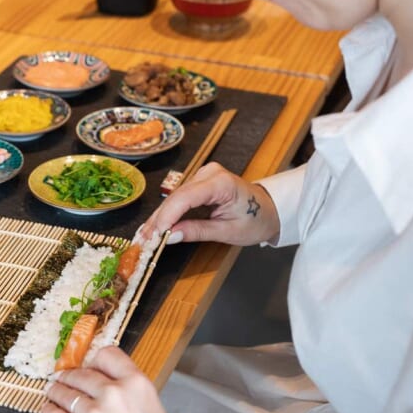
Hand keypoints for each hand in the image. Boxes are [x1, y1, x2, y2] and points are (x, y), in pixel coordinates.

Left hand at [41, 347, 177, 412]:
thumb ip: (130, 393)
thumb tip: (107, 385)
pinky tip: (49, 411)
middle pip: (82, 374)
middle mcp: (115, 394)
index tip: (88, 366)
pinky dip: (50, 412)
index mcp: (137, 384)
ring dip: (56, 392)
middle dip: (70, 376)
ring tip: (52, 393)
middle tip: (63, 379)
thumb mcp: (152, 409)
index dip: (94, 361)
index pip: (107, 355)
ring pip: (66, 394)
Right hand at [144, 162, 279, 245]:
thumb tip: (169, 236)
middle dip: (159, 219)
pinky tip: (155, 225)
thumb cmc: (255, 220)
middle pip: (176, 196)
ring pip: (174, 197)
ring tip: (144, 236)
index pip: (186, 197)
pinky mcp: (199, 181)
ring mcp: (203, 174)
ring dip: (160, 217)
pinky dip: (167, 212)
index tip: (155, 233)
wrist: (269, 210)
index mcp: (221, 183)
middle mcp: (209, 173)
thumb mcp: (227, 231)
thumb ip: (196, 231)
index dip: (167, 215)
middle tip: (143, 240)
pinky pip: (179, 197)